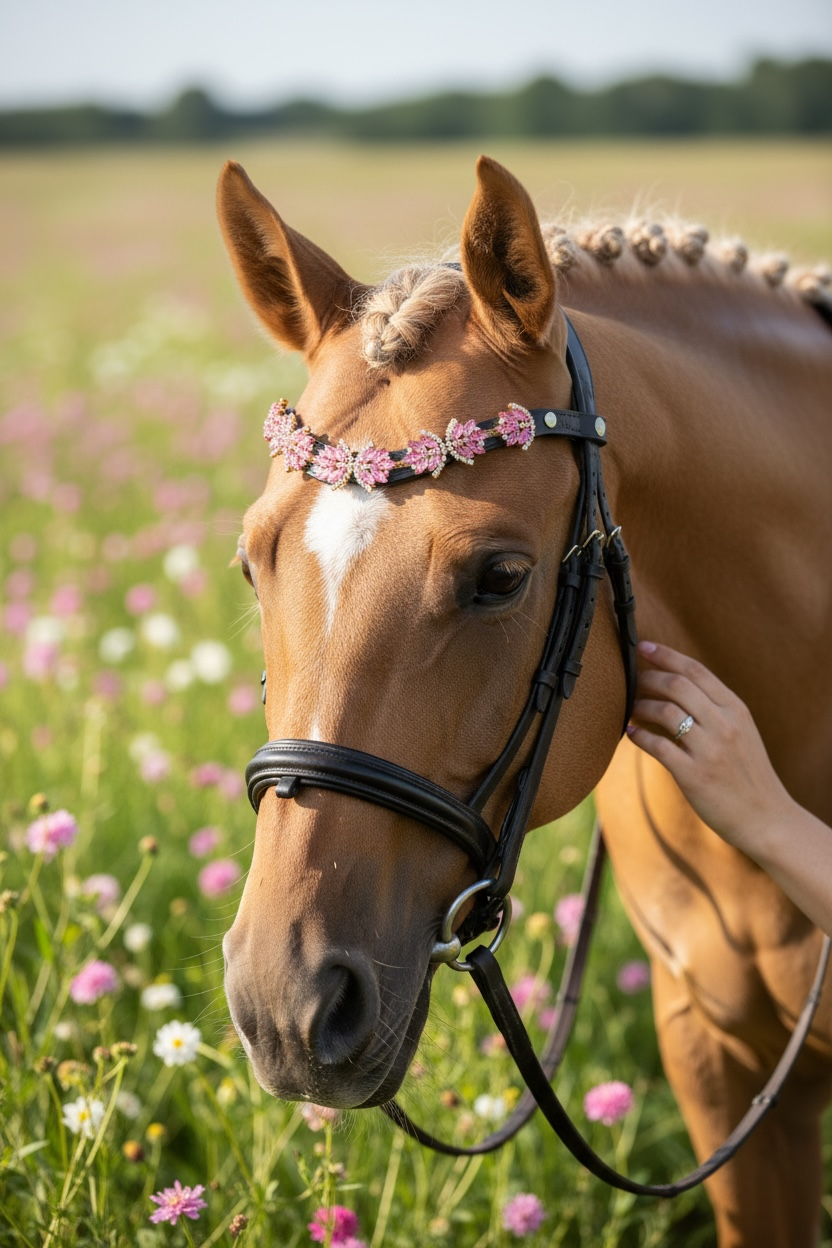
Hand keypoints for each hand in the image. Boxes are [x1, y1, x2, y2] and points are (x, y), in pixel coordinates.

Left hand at [626, 640, 792, 852]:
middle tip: (631, 680)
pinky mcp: (694, 775)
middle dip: (648, 677)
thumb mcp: (742, 732)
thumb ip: (716, 709)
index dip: (666, 655)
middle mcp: (724, 725)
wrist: (767, 818)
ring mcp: (710, 750)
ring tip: (630, 708)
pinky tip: (631, 733)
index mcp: (736, 709)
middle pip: (677, 685)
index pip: (696, 670)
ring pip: (665, 712)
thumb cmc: (749, 774)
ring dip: (641, 706)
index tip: (644, 646)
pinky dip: (639, 736)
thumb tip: (677, 688)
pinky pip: (657, 746)